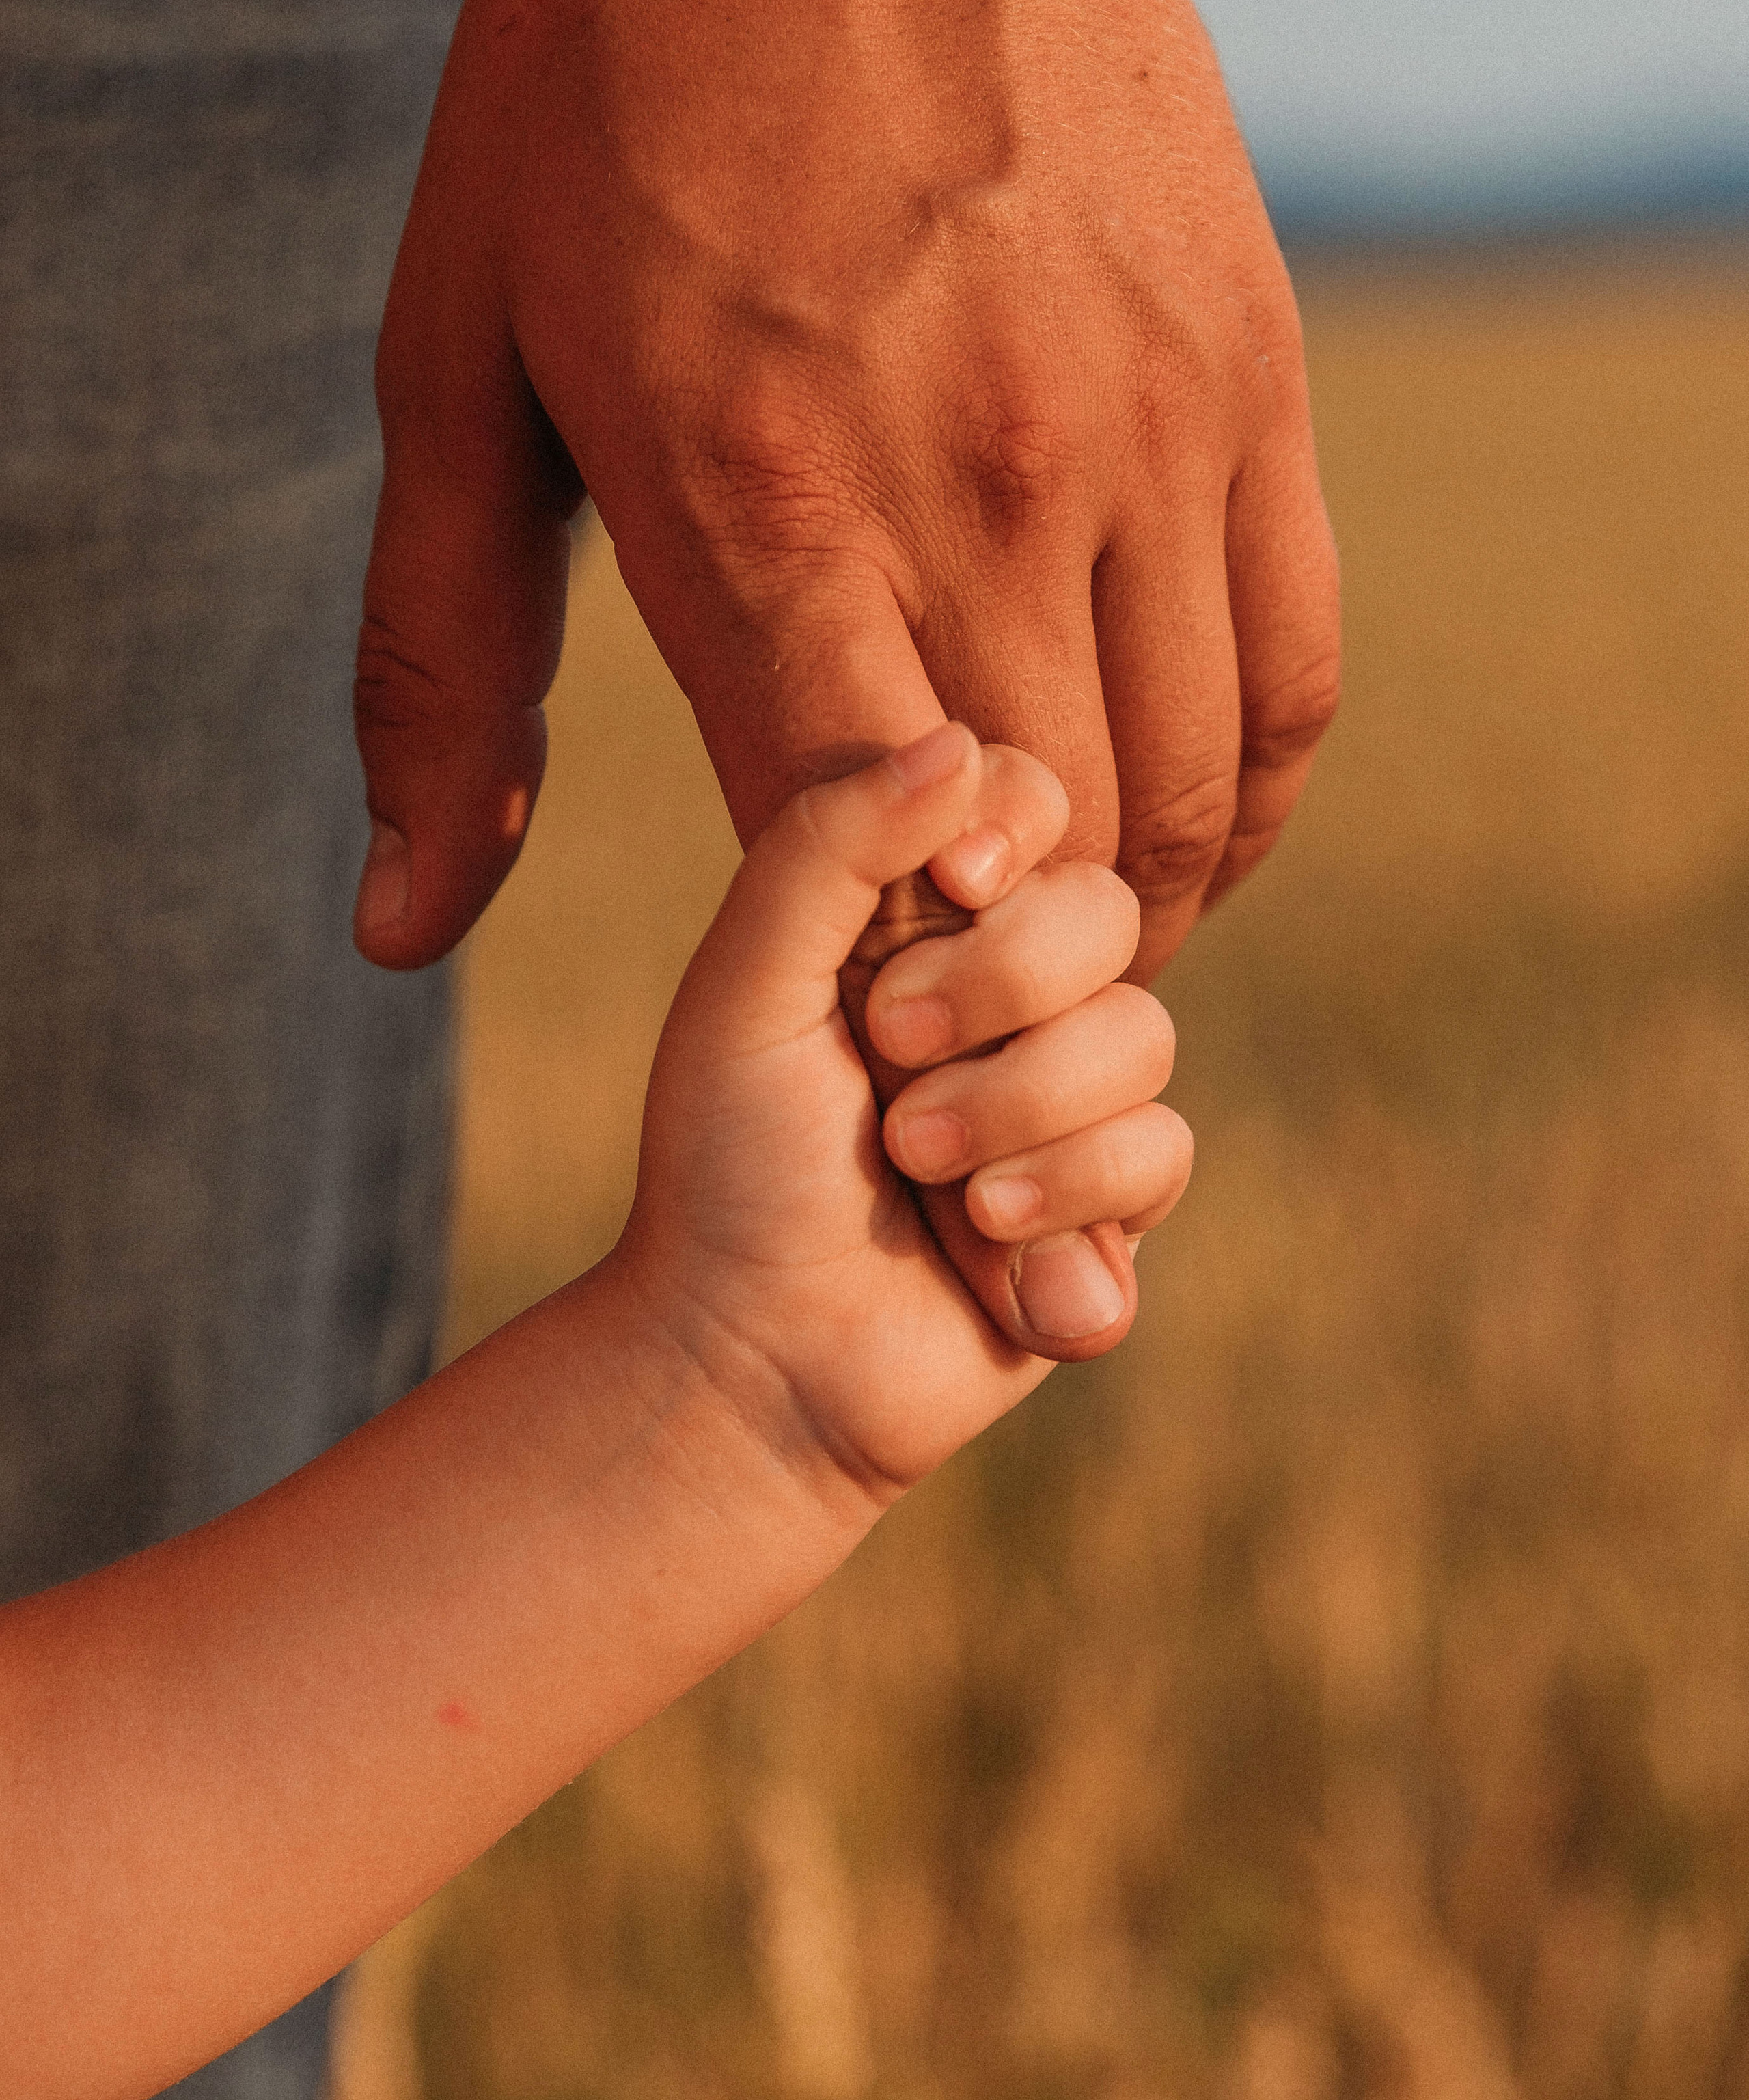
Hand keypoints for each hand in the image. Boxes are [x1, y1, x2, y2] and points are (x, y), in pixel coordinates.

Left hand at [354, 0, 1339, 985]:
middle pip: (1039, 850)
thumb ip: (440, 665)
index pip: (847, 854)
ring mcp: (1141, 430)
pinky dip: (1257, 784)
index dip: (851, 966)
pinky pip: (1298, 656)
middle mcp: (976, 491)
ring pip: (1192, 781)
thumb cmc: (606, 79)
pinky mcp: (1248, 370)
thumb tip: (397, 927)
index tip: (832, 993)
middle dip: (991, 973)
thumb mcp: (456, 364)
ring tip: (1068, 937)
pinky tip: (1195, 818)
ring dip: (1136, 903)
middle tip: (949, 1001)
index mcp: (759, 508)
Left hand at [619, 726, 1190, 1494]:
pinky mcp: (1112, 1201)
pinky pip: (1161, 1153)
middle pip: (1103, 911)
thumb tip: (956, 743)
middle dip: (995, 993)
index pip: (1031, 795)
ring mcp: (1070, 1092)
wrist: (753, 1356)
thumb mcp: (747, 984)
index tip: (951, 884)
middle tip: (886, 1064)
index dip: (1012, 828)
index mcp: (922, 911)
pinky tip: (983, 1252)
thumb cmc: (731, 1163)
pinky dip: (1061, 1204)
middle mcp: (1011, 987)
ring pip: (1141, 1037)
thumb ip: (827, 847)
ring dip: (1013, 1114)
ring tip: (920, 1178)